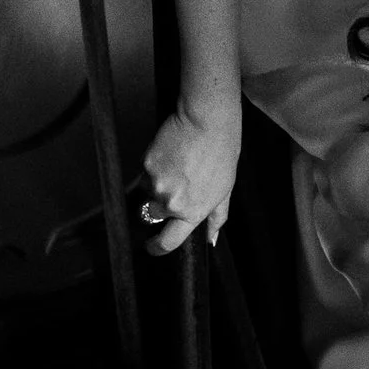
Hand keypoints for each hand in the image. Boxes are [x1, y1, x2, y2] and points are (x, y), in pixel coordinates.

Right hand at [140, 100, 240, 253]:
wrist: (207, 120)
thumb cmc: (222, 153)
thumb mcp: (225, 189)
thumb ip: (217, 217)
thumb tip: (211, 239)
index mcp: (193, 211)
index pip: (168, 242)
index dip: (157, 247)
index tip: (152, 247)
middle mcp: (171, 202)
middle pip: (154, 214)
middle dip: (161, 204)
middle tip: (177, 183)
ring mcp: (156, 184)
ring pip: (146, 191)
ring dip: (156, 183)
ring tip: (177, 164)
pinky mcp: (145, 165)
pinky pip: (143, 172)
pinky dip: (153, 166)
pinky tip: (170, 153)